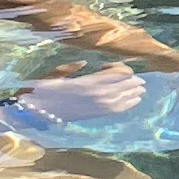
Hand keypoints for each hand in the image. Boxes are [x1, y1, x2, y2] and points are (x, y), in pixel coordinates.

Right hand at [21, 65, 147, 122]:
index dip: (123, 70)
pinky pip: (116, 110)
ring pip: (122, 99)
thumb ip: (71, 68)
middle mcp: (95, 95)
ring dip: (133, 94)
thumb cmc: (43, 90)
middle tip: (141, 81)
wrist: (37, 111)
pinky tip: (133, 102)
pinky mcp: (94, 115)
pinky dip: (128, 105)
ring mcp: (96, 107)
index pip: (115, 74)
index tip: (118, 67)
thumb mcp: (56, 73)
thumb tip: (84, 63)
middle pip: (122, 87)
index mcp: (87, 82)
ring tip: (141, 90)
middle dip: (133, 83)